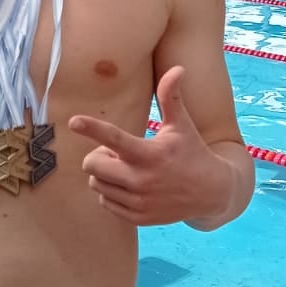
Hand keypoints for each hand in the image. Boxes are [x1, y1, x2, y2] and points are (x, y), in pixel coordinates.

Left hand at [69, 67, 230, 227]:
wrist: (211, 192)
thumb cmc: (192, 152)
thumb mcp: (182, 125)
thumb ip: (171, 97)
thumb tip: (177, 69)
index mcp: (149, 154)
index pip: (114, 138)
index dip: (92, 128)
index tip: (73, 121)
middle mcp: (141, 180)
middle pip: (91, 164)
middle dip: (97, 155)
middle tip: (117, 153)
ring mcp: (138, 202)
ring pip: (95, 183)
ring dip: (103, 174)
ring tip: (125, 169)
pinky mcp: (137, 217)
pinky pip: (104, 201)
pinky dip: (110, 192)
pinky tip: (130, 186)